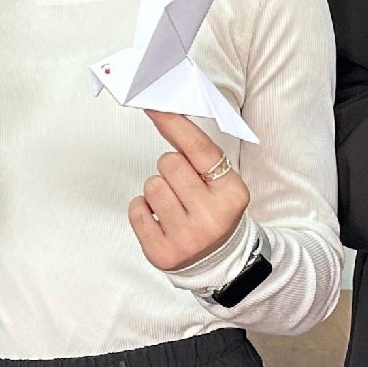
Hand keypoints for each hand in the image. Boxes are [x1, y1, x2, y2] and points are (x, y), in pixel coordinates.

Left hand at [128, 111, 250, 271]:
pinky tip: (160, 219)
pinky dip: (143, 209)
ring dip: (156, 190)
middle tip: (182, 187)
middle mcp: (211, 217)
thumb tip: (165, 116)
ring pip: (150, 185)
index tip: (155, 107)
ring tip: (172, 205)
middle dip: (170, 169)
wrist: (219, 259)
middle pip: (169, 163)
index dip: (175, 124)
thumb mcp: (221, 182)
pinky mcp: (162, 253)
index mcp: (231, 193)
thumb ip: (198, 154)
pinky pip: (136, 209)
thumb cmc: (214, 211)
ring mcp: (187, 238)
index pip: (199, 148)